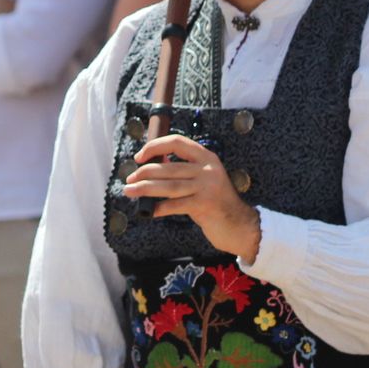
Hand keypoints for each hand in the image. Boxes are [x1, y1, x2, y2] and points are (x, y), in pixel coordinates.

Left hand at [123, 134, 260, 260]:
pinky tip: (149, 211)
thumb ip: (183, 170)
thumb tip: (152, 164)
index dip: (155, 146)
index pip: (177, 142)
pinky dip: (159, 208)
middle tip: (129, 180)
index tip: (139, 157)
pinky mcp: (204, 205)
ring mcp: (207, 187)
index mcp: (206, 157)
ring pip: (168, 186)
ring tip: (129, 191)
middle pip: (168, 167)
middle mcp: (208, 169)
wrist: (239, 224)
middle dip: (144, 173)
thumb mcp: (203, 179)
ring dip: (145, 189)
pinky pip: (175, 205)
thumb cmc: (214, 201)